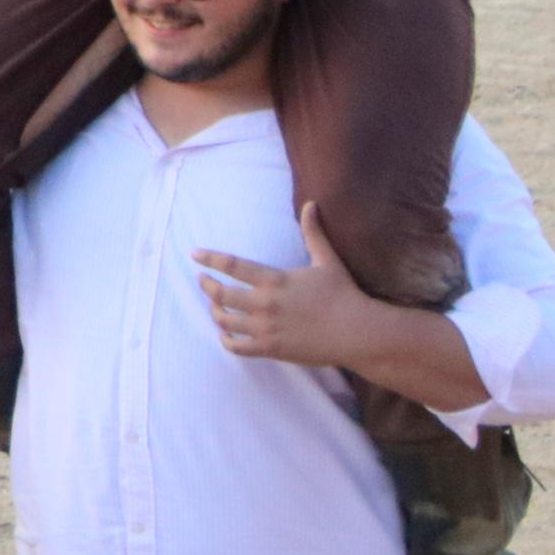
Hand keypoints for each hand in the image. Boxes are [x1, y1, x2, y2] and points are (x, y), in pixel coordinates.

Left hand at [198, 204, 383, 368]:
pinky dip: (225, 340)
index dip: (210, 258)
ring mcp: (266, 328)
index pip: (232, 266)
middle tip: (202, 281)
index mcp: (275, 280)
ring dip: (215, 312)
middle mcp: (265, 304)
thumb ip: (313, 233)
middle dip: (207, 286)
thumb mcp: (327, 260)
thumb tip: (311, 204)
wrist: (359, 333)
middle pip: (220, 295)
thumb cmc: (344, 294)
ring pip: (224, 321)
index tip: (195, 254)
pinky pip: (236, 347)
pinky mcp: (271, 349)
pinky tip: (226, 334)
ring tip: (215, 306)